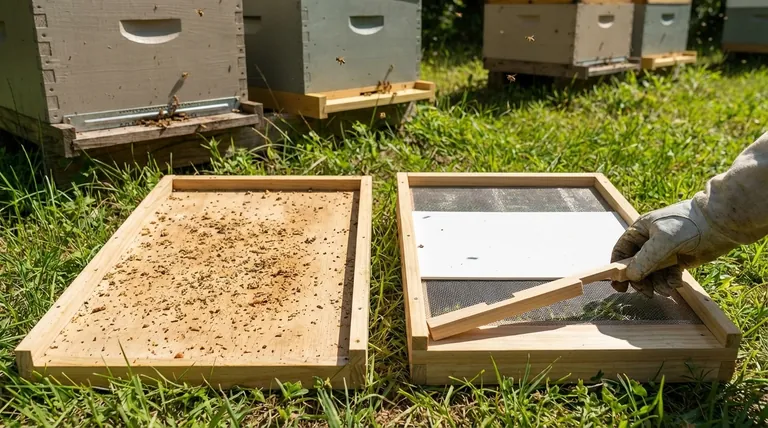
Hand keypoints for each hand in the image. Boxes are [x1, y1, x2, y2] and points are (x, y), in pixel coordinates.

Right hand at [610, 200, 734, 297]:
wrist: (718, 224)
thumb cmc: (688, 225)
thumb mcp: (662, 241)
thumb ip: (644, 259)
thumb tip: (630, 276)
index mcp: (640, 231)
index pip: (621, 251)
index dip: (617, 267)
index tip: (618, 285)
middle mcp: (650, 242)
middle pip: (636, 266)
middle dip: (641, 280)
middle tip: (646, 292)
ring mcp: (665, 252)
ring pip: (653, 273)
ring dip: (657, 283)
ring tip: (666, 289)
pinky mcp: (679, 260)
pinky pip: (668, 275)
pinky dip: (670, 281)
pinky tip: (676, 283)